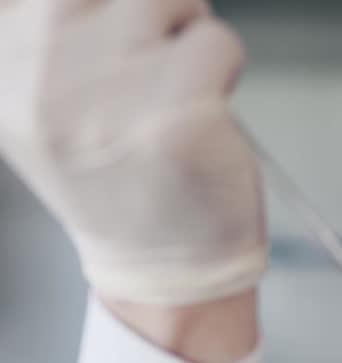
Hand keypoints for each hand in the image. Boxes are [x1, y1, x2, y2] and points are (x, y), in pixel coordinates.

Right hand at [0, 0, 265, 306]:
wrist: (161, 266)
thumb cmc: (122, 178)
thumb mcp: (51, 102)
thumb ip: (62, 35)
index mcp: (3, 70)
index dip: (105, 10)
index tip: (121, 43)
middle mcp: (42, 81)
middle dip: (151, 9)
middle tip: (159, 62)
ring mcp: (110, 98)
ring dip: (190, 34)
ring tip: (180, 89)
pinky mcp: (177, 118)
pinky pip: (218, 41)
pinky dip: (226, 66)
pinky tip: (206, 111)